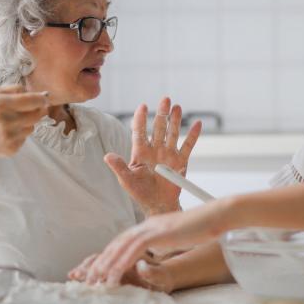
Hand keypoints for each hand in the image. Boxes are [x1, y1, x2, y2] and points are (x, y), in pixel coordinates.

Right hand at [0, 85, 48, 158]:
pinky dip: (20, 134)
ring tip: (11, 122)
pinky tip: (7, 132)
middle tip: (31, 108)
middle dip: (37, 110)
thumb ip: (12, 90)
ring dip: (27, 123)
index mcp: (0, 104)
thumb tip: (34, 91)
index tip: (44, 98)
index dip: (42, 99)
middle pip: (38, 114)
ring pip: (32, 127)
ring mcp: (9, 137)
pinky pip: (25, 138)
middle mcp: (6, 121)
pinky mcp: (12, 148)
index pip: (34, 100)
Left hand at [70, 200, 230, 286]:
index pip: (123, 241)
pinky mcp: (158, 232)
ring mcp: (152, 227)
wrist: (215, 215)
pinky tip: (114, 274)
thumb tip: (160, 251)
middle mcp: (147, 225)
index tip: (99, 272)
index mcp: (150, 226)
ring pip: (121, 246)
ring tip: (96, 281)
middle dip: (101, 262)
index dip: (109, 256)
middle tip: (88, 280)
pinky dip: (122, 262)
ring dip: (106, 265)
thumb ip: (166, 241)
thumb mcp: (178, 236)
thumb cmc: (202, 227)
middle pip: (117, 243)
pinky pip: (134, 249)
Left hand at [105, 97, 201, 213]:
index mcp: (140, 152)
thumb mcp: (127, 180)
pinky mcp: (180, 162)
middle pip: (158, 128)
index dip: (140, 118)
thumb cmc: (140, 193)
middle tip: (165, 99)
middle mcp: (155, 150)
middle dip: (161, 113)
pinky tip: (197, 124)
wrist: (158, 204)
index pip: (139, 131)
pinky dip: (193, 135)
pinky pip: (187, 146)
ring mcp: (168, 154)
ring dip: (175, 120)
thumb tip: (107, 156)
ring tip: (177, 107)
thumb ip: (119, 167)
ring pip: (172, 133)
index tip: (143, 106)